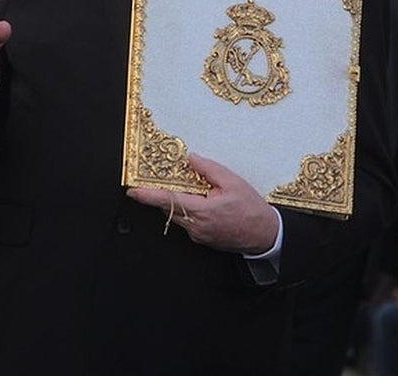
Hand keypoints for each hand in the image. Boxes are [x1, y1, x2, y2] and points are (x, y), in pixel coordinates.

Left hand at [127, 153, 279, 254]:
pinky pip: (188, 222)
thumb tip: (192, 159)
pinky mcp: (203, 239)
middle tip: (158, 181)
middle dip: (162, 195)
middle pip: (169, 208)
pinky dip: (189, 210)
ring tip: (191, 189)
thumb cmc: (252, 210)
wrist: (265, 235)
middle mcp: (196, 226)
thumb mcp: (233, 182)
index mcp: (201, 211)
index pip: (168, 200)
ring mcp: (198, 235)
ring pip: (178, 215)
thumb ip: (209, 169)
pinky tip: (203, 201)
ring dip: (178, 202)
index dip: (147, 196)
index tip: (132, 191)